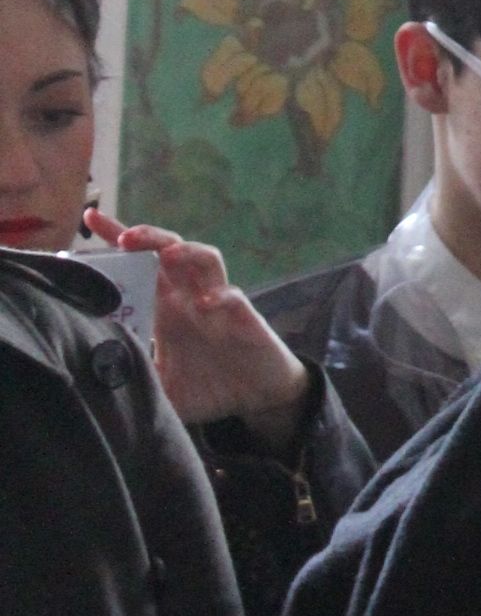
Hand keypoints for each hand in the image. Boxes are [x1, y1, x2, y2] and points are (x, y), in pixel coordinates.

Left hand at [82, 214, 307, 448]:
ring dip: (186, 252)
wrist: (255, 398)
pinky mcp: (244, 317)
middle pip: (168, 250)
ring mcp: (217, 303)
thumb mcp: (162, 389)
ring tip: (166, 255)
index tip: (91, 217)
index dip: (116, 237)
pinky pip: (232, 296)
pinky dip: (218, 295)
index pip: (139, 264)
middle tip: (125, 237)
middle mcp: (189, 297)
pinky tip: (204, 303)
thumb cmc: (208, 387)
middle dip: (148, 237)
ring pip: (204, 259)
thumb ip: (134, 379)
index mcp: (166, 307)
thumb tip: (95, 379)